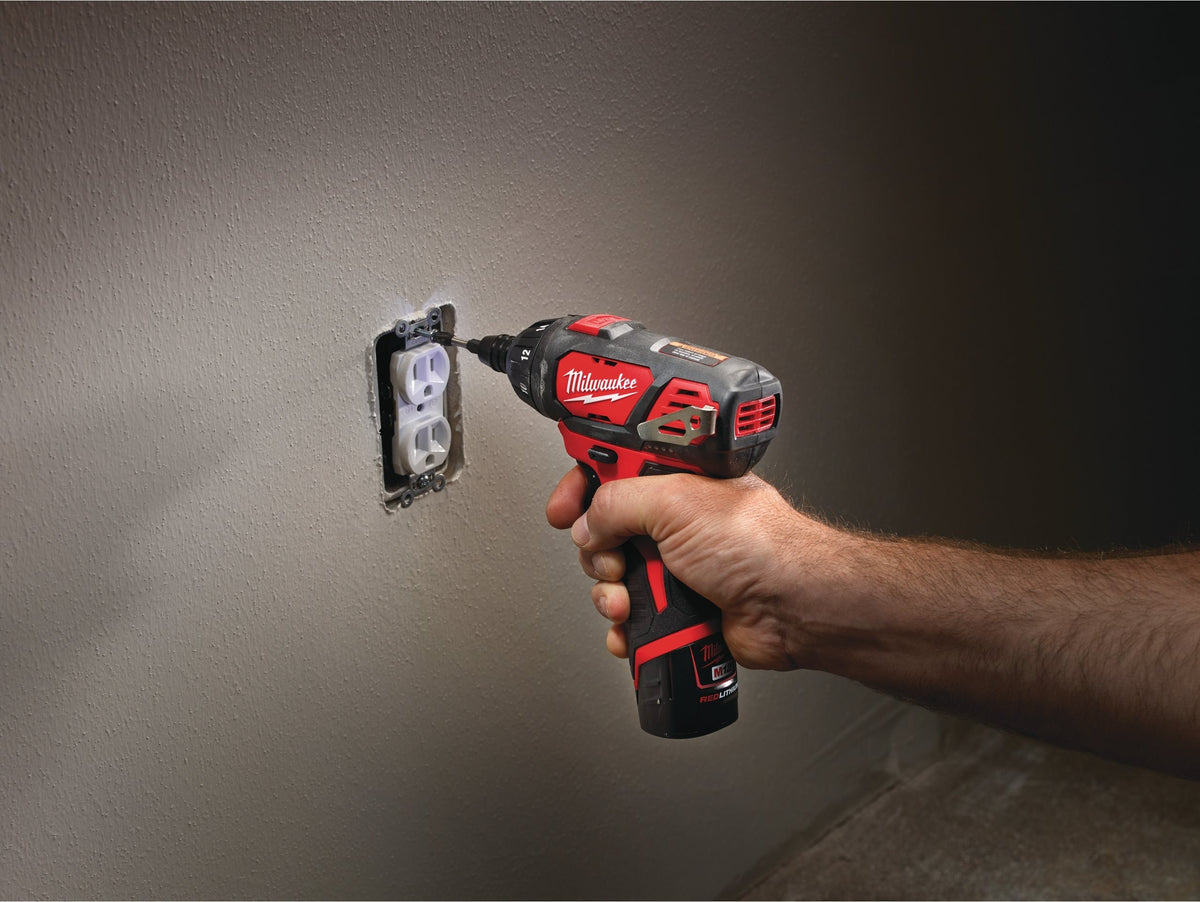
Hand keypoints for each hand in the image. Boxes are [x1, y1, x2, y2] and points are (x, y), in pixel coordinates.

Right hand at [546, 468, 834, 670]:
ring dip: (609, 594)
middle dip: (597, 552)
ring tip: (628, 601)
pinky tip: (632, 629)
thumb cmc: (760, 545)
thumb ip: (616, 502)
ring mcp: (678, 564)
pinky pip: (633, 617)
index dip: (582, 486)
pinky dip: (625, 628)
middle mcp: (676, 519)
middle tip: (612, 559)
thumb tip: (586, 522)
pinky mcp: (680, 606)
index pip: (613, 470)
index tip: (564, 506)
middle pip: (604, 530)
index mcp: (676, 480)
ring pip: (613, 578)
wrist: (791, 607)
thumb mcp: (674, 502)